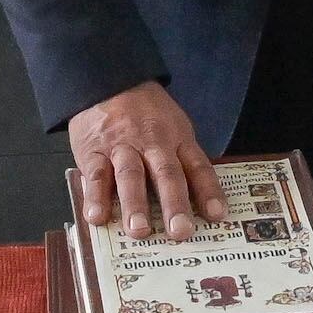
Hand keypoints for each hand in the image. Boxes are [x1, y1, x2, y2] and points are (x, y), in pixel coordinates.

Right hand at [67, 81, 221, 238]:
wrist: (109, 81)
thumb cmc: (145, 112)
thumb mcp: (173, 126)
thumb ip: (181, 160)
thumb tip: (197, 203)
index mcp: (177, 140)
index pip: (197, 167)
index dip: (208, 191)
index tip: (217, 215)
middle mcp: (153, 144)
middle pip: (167, 174)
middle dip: (174, 204)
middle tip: (180, 232)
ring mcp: (123, 147)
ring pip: (131, 175)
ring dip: (135, 203)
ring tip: (139, 230)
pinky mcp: (94, 150)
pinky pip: (96, 174)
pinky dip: (96, 196)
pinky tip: (97, 216)